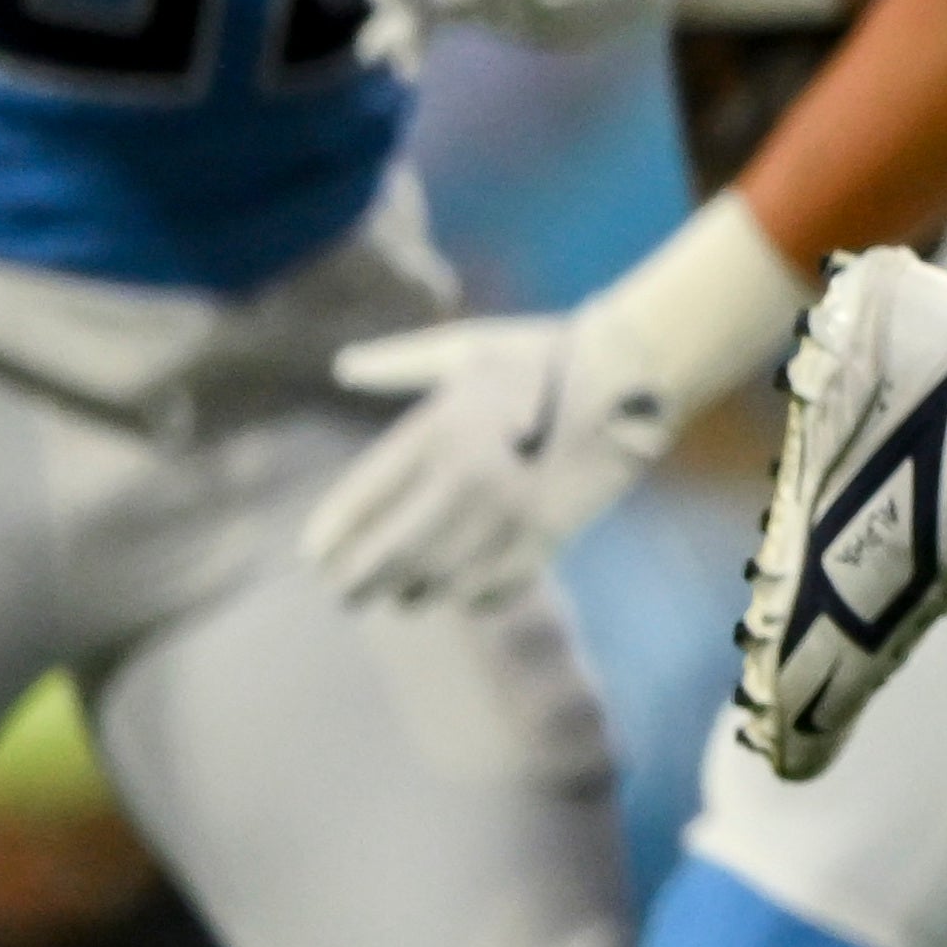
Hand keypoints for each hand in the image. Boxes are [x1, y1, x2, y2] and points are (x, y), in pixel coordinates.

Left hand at [304, 198, 812, 607]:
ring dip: (413, 594)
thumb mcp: (464, 348)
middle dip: (357, 584)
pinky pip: (492, 589)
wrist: (632, 372)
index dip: (328, 538)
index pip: (359, 502)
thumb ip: (398, 362)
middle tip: (345, 595)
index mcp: (436, 429)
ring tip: (404, 595)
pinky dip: (471, 598)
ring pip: (437, 582)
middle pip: (388, 557)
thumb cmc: (542, 353)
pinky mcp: (548, 535)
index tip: (315, 556)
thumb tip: (343, 366)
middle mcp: (464, 477)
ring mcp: (507, 513)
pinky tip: (463, 592)